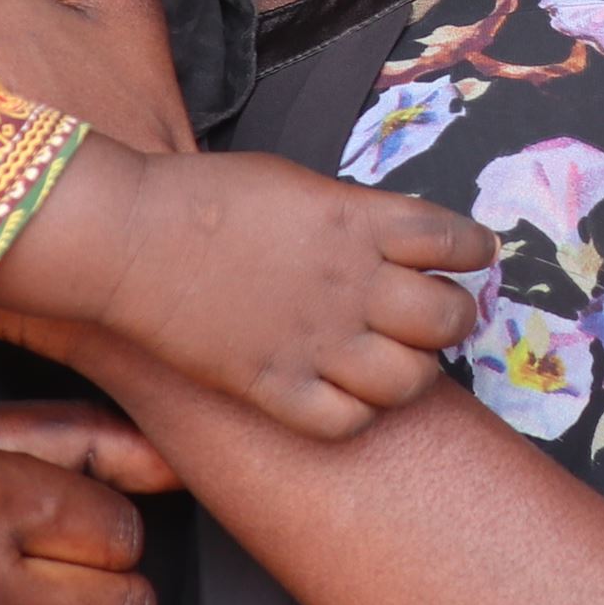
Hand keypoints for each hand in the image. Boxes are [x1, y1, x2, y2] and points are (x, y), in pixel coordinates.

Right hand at [0, 144, 491, 439]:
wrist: (128, 237)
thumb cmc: (205, 196)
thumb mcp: (298, 183)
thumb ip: (354, 216)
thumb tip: (390, 238)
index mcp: (363, 222)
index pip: (462, 243)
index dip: (475, 254)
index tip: (466, 259)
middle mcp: (355, 284)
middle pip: (450, 317)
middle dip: (452, 317)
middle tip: (431, 316)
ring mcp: (318, 342)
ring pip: (412, 379)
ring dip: (413, 370)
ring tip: (393, 360)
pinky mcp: (277, 387)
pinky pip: (348, 421)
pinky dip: (359, 413)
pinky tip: (347, 394)